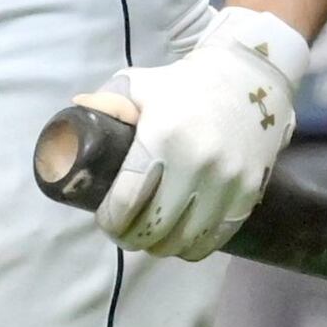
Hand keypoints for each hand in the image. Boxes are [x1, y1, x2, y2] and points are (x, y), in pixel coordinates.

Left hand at [80, 7, 311, 261]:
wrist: (250, 79)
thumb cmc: (184, 85)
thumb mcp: (140, 84)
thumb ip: (108, 101)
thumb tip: (76, 108)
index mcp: (163, 138)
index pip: (128, 199)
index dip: (111, 220)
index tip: (105, 221)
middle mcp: (198, 164)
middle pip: (154, 227)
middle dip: (132, 237)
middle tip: (124, 232)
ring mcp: (228, 181)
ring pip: (185, 240)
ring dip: (162, 247)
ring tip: (150, 239)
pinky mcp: (249, 193)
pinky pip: (215, 238)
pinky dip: (193, 248)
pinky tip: (180, 241)